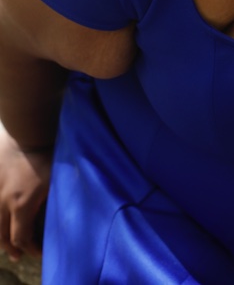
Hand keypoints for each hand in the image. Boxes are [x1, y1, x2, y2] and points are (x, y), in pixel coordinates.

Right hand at [0, 123, 51, 260]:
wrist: (24, 130)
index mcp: (21, 205)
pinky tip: (1, 216)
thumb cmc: (44, 152)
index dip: (30, 249)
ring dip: (0, 234)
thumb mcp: (57, 176)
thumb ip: (61, 194)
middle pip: (2, 235)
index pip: (21, 237)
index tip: (39, 252)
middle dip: (11, 247)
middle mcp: (4, 202)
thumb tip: (74, 206)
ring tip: (5, 241)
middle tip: (18, 254)